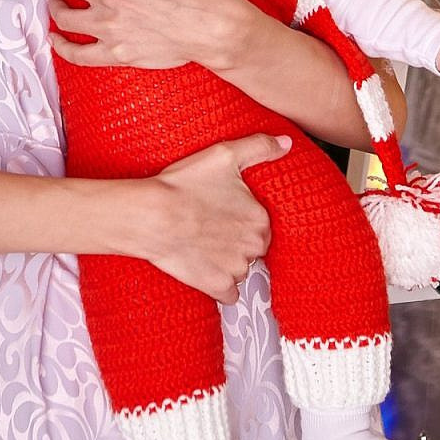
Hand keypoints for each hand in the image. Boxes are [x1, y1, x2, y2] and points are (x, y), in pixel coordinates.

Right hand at [138, 133, 282, 302]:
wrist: (152, 216)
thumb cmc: (185, 184)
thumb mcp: (225, 155)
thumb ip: (260, 147)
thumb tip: (287, 143)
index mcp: (260, 218)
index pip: (261, 225)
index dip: (243, 220)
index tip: (224, 215)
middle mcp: (254, 246)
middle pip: (254, 249)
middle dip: (238, 243)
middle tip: (213, 230)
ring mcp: (236, 269)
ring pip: (242, 270)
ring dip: (228, 264)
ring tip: (205, 248)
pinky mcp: (217, 286)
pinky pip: (230, 295)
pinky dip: (221, 288)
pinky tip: (207, 272)